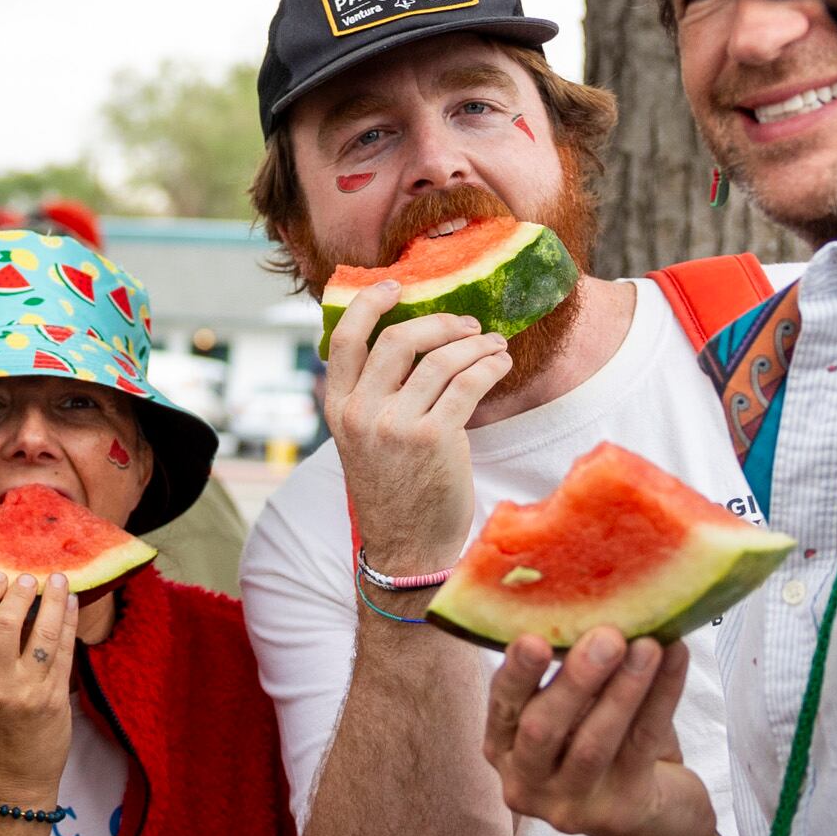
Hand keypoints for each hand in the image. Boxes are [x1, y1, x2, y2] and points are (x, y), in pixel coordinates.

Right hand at [0, 572, 76, 806]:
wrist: (10, 782)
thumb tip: (5, 605)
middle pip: (5, 622)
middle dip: (19, 592)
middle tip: (28, 578)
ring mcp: (26, 691)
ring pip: (41, 632)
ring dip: (52, 600)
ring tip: (57, 580)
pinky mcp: (54, 699)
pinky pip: (64, 650)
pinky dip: (69, 622)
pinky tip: (72, 604)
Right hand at [322, 288, 507, 577]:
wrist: (405, 548)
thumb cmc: (392, 490)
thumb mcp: (361, 440)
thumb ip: (372, 396)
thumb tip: (410, 345)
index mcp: (338, 408)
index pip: (344, 339)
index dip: (368, 304)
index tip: (396, 287)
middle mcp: (361, 413)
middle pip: (398, 340)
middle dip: (440, 323)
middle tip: (465, 325)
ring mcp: (396, 426)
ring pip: (441, 359)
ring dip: (474, 344)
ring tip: (492, 345)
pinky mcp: (435, 439)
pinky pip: (467, 383)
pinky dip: (488, 366)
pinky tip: (498, 365)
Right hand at [480, 629, 715, 835]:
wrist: (657, 823)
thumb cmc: (609, 750)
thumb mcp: (578, 714)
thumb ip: (573, 675)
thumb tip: (594, 600)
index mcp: (504, 749)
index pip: (502, 708)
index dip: (517, 673)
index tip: (534, 637)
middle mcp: (526, 782)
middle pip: (543, 730)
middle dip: (575, 679)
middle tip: (607, 635)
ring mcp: (570, 805)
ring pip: (593, 743)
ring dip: (623, 689)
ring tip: (648, 645)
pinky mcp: (619, 812)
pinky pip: (641, 746)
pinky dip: (661, 697)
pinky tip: (674, 660)